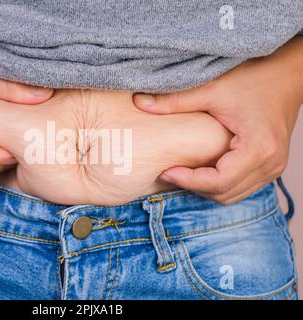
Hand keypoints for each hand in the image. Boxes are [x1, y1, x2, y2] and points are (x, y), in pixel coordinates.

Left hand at [133, 37, 302, 204]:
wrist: (288, 73)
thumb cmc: (256, 78)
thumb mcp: (212, 88)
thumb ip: (175, 101)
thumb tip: (139, 103)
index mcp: (258, 149)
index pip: (218, 182)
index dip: (188, 181)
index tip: (165, 171)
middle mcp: (270, 164)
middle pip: (224, 193)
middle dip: (194, 186)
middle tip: (169, 171)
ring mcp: (273, 167)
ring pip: (232, 194)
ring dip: (205, 187)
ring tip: (182, 171)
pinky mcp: (269, 165)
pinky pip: (240, 186)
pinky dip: (218, 183)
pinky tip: (200, 167)